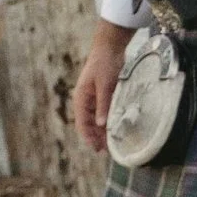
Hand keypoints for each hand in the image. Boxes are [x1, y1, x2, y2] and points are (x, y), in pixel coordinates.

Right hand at [72, 19, 133, 153]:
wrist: (110, 46)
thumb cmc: (105, 64)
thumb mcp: (105, 85)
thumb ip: (103, 105)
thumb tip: (102, 125)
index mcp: (81, 98)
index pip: (82, 123)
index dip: (89, 137)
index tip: (97, 149)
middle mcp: (85, 100)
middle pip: (89, 123)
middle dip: (96, 137)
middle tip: (106, 150)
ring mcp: (93, 97)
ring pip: (96, 118)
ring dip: (102, 130)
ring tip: (111, 142)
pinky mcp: (102, 93)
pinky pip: (103, 111)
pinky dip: (107, 120)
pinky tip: (115, 127)